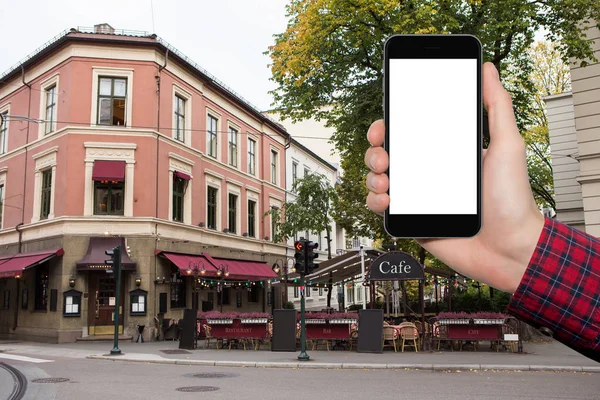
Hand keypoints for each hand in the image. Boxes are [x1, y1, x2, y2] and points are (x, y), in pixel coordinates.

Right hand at [364, 62, 544, 292]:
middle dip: (375, 151)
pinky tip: (388, 201)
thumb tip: (488, 69)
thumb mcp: (508, 145)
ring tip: (386, 182)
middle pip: (385, 153)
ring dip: (372, 176)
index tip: (383, 126)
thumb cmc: (512, 199)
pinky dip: (375, 203)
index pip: (408, 132)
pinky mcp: (411, 221)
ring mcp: (417, 197)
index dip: (388, 126)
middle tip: (384, 156)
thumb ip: (497, 106)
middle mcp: (426, 173)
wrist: (509, 248)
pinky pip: (380, 208)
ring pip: (377, 179)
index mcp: (443, 153)